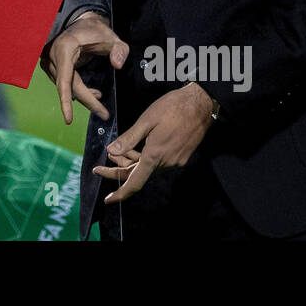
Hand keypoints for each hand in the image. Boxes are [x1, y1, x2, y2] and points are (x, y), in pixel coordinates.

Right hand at [42, 12, 128, 123]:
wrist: (80, 21)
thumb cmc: (95, 30)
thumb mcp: (111, 37)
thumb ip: (119, 49)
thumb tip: (118, 65)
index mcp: (65, 49)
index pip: (65, 80)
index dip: (66, 101)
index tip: (69, 119)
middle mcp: (53, 56)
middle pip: (68, 87)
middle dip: (86, 101)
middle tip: (104, 114)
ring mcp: (49, 61)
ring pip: (65, 87)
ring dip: (83, 95)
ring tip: (101, 99)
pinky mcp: (50, 65)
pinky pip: (63, 83)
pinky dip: (76, 90)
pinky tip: (93, 93)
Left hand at [92, 83, 214, 202]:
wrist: (201, 105)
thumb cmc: (172, 108)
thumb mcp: (146, 120)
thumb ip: (129, 138)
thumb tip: (111, 151)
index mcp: (155, 155)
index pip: (134, 182)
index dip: (120, 193)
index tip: (108, 199)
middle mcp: (166, 163)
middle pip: (138, 174)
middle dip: (119, 169)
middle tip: (104, 160)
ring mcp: (175, 161)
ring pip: (148, 168)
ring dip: (132, 162)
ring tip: (119, 150)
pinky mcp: (181, 156)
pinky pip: (158, 163)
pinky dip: (144, 158)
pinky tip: (137, 148)